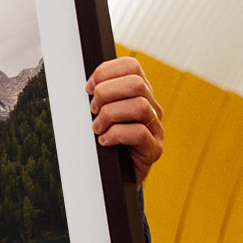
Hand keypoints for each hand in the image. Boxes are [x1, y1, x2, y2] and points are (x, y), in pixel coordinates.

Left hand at [86, 56, 163, 184]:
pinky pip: (139, 133)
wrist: (115, 175)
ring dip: (110, 115)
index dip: (105, 72)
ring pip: (139, 106)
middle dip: (106, 93)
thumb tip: (86, 85)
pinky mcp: (154, 149)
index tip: (88, 88)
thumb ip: (99, 96)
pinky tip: (104, 141)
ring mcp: (156, 128)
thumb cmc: (105, 140)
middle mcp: (151, 107)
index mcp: (139, 93)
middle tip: (93, 110)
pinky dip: (115, 135)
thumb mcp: (100, 113)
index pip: (130, 66)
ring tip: (98, 127)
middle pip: (136, 83)